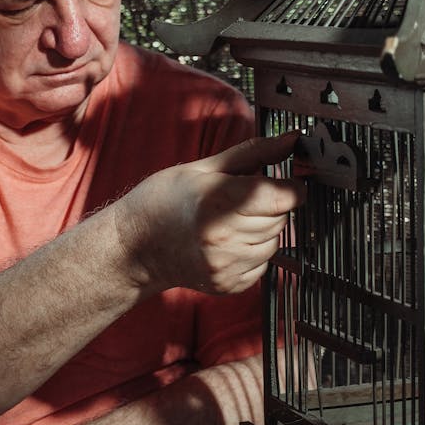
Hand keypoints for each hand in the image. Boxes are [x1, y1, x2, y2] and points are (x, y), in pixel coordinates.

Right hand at [117, 132, 304, 294]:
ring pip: (274, 242)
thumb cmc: (164, 201)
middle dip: (269, 206)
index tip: (282, 182)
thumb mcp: (203, 168)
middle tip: (239, 201)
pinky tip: (225, 244)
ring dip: (261, 231)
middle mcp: (224, 237)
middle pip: (281, 218)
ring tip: (228, 223)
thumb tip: (291, 139)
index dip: (290, 187)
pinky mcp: (228, 285)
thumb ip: (254, 154)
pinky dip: (251, 253)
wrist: (133, 246)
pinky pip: (262, 265)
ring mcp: (226, 265)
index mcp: (219, 201)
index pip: (285, 197)